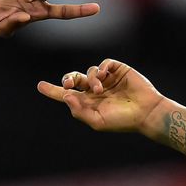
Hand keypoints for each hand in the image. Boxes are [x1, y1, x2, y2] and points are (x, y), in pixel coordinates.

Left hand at [37, 59, 167, 133]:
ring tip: (100, 88)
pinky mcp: (117, 70)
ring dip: (91, 79)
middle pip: (74, 79)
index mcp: (88, 103)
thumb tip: (66, 95)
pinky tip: (103, 76)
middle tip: (68, 84)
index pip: (66, 95)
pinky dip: (101, 68)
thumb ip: (80, 111)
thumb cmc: (122, 121)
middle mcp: (94, 90)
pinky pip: (104, 64)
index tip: (40, 86)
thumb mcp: (97, 122)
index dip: (52, 90)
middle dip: (68, 79)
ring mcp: (106, 79)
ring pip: (89, 72)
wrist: (145, 112)